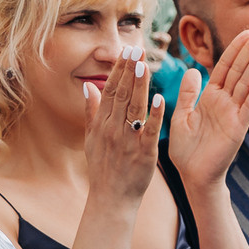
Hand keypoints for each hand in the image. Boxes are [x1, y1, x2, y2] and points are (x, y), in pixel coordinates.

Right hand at [83, 47, 163, 209]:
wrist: (111, 199)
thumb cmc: (103, 168)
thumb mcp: (91, 139)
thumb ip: (91, 112)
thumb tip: (88, 86)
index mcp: (102, 125)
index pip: (110, 91)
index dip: (119, 70)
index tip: (126, 51)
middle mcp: (113, 130)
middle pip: (121, 95)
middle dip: (129, 71)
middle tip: (136, 50)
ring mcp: (128, 141)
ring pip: (134, 108)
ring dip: (140, 86)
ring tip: (144, 65)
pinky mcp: (144, 154)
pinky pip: (150, 131)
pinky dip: (155, 115)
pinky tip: (161, 98)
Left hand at [164, 28, 248, 189]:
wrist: (193, 176)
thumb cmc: (187, 150)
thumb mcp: (181, 117)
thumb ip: (187, 94)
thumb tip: (191, 70)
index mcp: (209, 97)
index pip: (224, 67)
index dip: (234, 49)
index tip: (246, 32)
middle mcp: (224, 102)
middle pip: (239, 70)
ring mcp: (233, 114)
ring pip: (246, 84)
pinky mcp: (238, 129)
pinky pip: (248, 107)